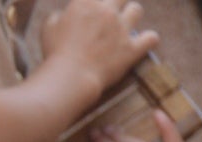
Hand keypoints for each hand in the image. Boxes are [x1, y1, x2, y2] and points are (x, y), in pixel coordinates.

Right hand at [37, 0, 155, 100]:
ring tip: (128, 23)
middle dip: (117, 2)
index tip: (99, 7)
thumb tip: (66, 14)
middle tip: (113, 12)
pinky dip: (150, 38)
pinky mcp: (133, 48)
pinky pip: (152, 37)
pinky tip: (145, 41)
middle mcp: (107, 11)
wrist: (72, 75)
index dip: (100, 1)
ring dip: (132, 14)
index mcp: (86, 2)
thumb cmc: (56, 51)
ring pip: (137, 9)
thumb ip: (61, 14)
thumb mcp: (49, 25)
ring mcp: (122, 29)